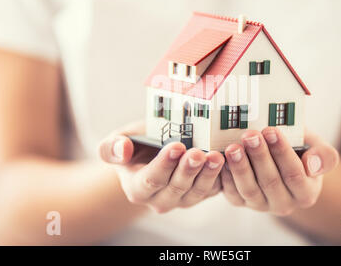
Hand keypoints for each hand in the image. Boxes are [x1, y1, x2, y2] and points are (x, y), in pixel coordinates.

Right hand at [98, 121, 224, 212]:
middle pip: (176, 187)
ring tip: (217, 156)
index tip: (176, 146)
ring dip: (208, 174)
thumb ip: (112, 147)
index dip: (164, 164)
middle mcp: (160, 199)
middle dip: (189, 170)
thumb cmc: (135, 145)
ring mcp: (182, 199)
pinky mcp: (201, 194)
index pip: (151, 180)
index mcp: (137, 189)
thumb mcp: (117, 141)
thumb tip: (122, 149)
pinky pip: (213, 190)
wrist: (152, 152)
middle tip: (199, 153)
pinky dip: (221, 177)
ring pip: (197, 191)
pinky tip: (228, 161)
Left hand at [221, 128, 338, 215]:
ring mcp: (261, 205)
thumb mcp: (318, 149)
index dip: (282, 152)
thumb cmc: (301, 151)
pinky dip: (226, 176)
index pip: (294, 174)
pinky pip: (232, 193)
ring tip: (233, 147)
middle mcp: (284, 204)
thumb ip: (324, 156)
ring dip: (240, 167)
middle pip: (270, 182)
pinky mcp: (241, 202)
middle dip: (259, 156)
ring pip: (249, 189)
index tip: (271, 130)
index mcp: (306, 193)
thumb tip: (313, 165)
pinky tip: (221, 159)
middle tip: (250, 135)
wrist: (282, 161)